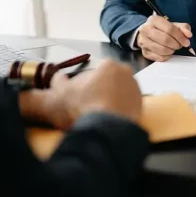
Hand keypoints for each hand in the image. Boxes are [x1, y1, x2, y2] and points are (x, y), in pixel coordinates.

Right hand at [20, 59, 141, 129]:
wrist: (105, 130)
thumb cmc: (80, 107)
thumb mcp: (57, 96)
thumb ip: (54, 85)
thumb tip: (57, 78)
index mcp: (109, 65)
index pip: (93, 73)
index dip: (83, 86)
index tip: (78, 98)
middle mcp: (127, 74)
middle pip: (108, 83)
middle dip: (99, 92)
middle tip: (88, 107)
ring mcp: (137, 91)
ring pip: (119, 95)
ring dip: (110, 102)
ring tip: (98, 116)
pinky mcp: (142, 108)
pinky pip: (126, 108)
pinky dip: (118, 113)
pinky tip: (108, 121)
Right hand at [137, 16, 191, 61]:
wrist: (146, 33)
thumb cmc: (161, 29)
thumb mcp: (172, 24)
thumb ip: (183, 27)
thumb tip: (188, 35)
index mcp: (154, 20)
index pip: (170, 29)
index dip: (180, 37)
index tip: (186, 42)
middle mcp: (146, 30)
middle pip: (165, 40)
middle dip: (176, 44)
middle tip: (179, 45)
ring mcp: (143, 41)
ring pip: (162, 50)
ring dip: (171, 51)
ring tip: (173, 48)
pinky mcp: (144, 52)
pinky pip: (158, 58)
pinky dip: (166, 57)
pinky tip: (167, 53)